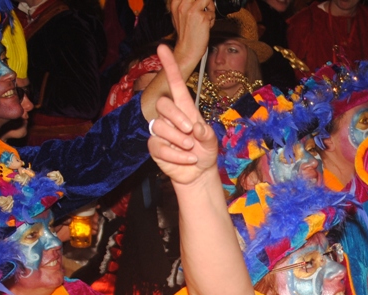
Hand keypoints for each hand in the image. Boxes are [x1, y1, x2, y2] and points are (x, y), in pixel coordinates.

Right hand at [148, 45, 218, 185]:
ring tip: (191, 149)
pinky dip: (176, 155)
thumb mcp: (212, 142)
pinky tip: (188, 159)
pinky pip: (159, 146)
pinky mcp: (155, 147)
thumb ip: (207, 134)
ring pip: (160, 127)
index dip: (169, 66)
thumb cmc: (205, 152)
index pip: (174, 84)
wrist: (199, 173)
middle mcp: (170, 117)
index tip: (163, 48)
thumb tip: (196, 128)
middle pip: (163, 103)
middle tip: (190, 132)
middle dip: (177, 117)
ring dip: (179, 140)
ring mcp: (160, 131)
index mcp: (185, 108)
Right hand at [170, 0, 214, 68]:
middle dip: (205, 1)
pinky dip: (212, 19)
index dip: (198, 1)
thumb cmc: (186, 34)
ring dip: (209, 8)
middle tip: (205, 9)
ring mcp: (192, 10)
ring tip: (206, 17)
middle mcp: (182, 4)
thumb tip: (199, 0)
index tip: (200, 5)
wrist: (187, 50)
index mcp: (175, 3)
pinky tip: (206, 25)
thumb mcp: (180, 15)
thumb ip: (186, 4)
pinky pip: (212, 12)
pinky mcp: (202, 17)